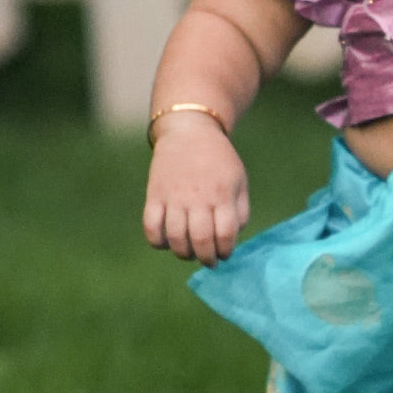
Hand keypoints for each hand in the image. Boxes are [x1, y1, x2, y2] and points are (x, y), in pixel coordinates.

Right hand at [143, 114, 248, 265]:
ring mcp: (174, 197)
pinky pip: (151, 227)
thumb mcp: (239, 179)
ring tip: (189, 253)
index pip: (226, 234)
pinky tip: (166, 242)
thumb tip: (232, 238)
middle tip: (208, 261)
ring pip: (176, 238)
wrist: (189, 131)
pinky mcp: (154, 195)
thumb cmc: (218, 160)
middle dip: (206, 259)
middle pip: (201, 241)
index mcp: (222, 194)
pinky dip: (158, 242)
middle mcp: (198, 198)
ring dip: (183, 254)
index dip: (226, 251)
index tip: (224, 254)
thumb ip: (240, 210)